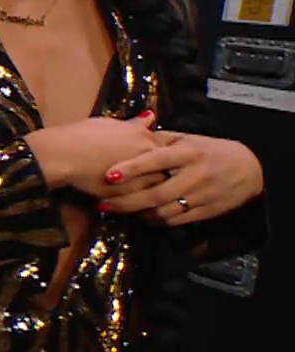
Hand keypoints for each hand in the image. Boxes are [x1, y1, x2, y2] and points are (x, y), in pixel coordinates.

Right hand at [25, 112, 161, 198]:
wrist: (62, 155)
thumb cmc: (81, 135)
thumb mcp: (110, 123)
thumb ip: (134, 124)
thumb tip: (151, 116)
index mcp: (145, 137)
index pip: (166, 151)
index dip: (158, 157)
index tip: (148, 161)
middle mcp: (147, 157)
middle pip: (166, 170)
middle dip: (158, 174)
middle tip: (142, 176)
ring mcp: (140, 177)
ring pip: (156, 188)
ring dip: (151, 190)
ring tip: (136, 190)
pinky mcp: (129, 196)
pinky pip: (142, 202)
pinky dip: (138, 201)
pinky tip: (127, 199)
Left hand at [98, 132, 264, 225]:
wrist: (249, 169)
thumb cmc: (210, 151)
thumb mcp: (188, 140)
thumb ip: (160, 138)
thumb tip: (130, 130)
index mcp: (189, 153)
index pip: (157, 160)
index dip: (132, 168)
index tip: (109, 175)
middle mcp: (195, 175)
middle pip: (156, 193)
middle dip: (127, 201)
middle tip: (103, 204)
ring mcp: (201, 196)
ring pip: (164, 211)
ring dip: (138, 214)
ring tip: (117, 211)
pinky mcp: (206, 212)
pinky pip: (175, 220)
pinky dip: (155, 221)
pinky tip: (140, 217)